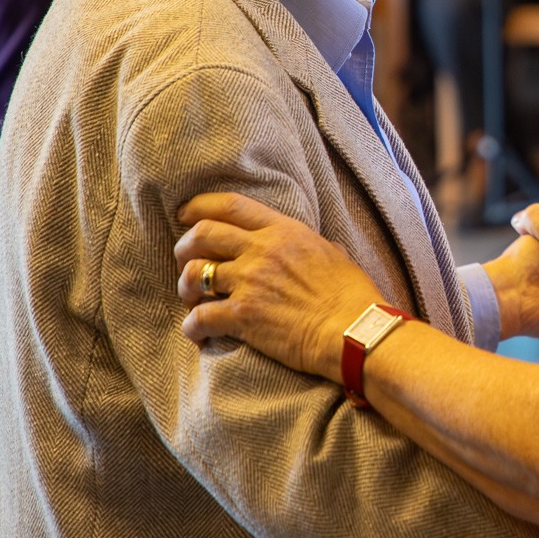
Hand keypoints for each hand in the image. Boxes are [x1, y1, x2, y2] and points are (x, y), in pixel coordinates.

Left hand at [174, 192, 383, 380]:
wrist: (354, 332)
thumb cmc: (352, 296)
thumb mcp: (333, 255)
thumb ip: (309, 245)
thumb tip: (308, 246)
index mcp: (284, 231)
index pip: (231, 205)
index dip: (200, 206)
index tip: (185, 214)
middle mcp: (261, 251)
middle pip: (203, 234)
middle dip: (184, 246)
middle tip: (184, 260)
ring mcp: (250, 282)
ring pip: (196, 273)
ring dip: (186, 286)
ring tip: (191, 298)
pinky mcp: (243, 316)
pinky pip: (200, 317)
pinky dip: (192, 326)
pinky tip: (196, 332)